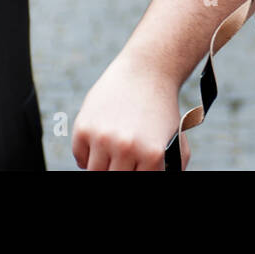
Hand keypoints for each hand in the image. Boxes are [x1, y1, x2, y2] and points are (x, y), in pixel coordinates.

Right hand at [72, 55, 187, 169]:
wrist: (146, 70)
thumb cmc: (162, 111)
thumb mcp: (175, 142)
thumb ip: (167, 169)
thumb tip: (153, 178)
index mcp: (152, 155)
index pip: (135, 182)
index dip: (133, 175)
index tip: (129, 168)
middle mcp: (127, 147)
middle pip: (112, 179)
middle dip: (117, 171)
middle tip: (120, 160)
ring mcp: (103, 137)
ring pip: (94, 174)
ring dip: (101, 166)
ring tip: (111, 154)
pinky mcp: (84, 127)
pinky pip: (80, 158)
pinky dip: (87, 155)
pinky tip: (100, 140)